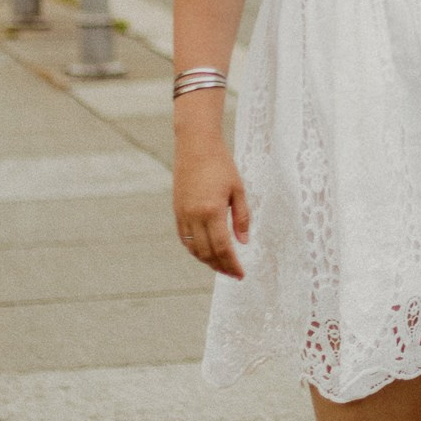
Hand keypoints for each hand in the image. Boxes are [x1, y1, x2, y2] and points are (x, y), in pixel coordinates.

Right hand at [173, 130, 250, 275]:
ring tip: (222, 266)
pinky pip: (185, 239)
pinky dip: (195, 250)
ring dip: (207, 261)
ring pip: (194, 249)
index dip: (232, 264)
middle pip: (207, 253)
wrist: (196, 146)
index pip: (223, 247)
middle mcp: (194, 216)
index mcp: (212, 210)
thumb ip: (241, 217)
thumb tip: (243, 242)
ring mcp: (183, 215)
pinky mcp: (177, 211)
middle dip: (221, 267)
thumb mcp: (238, 189)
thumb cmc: (221, 165)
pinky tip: (206, 252)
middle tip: (233, 273)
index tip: (241, 274)